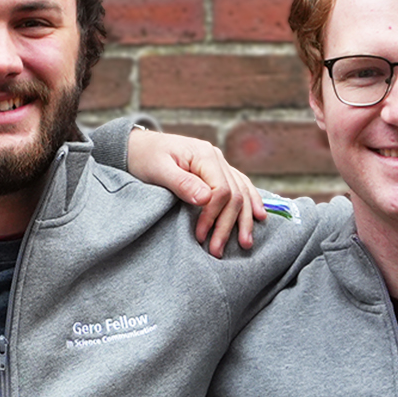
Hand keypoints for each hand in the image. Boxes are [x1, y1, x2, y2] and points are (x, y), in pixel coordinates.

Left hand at [125, 129, 266, 256]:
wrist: (138, 146)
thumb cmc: (145, 158)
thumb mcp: (158, 169)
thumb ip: (182, 183)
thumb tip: (206, 199)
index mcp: (204, 155)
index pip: (221, 190)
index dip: (213, 215)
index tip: (200, 235)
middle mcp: (216, 157)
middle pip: (234, 194)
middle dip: (228, 225)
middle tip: (217, 250)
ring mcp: (219, 163)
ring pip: (242, 192)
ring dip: (244, 219)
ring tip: (244, 243)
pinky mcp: (217, 171)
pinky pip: (241, 186)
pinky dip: (250, 202)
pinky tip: (259, 216)